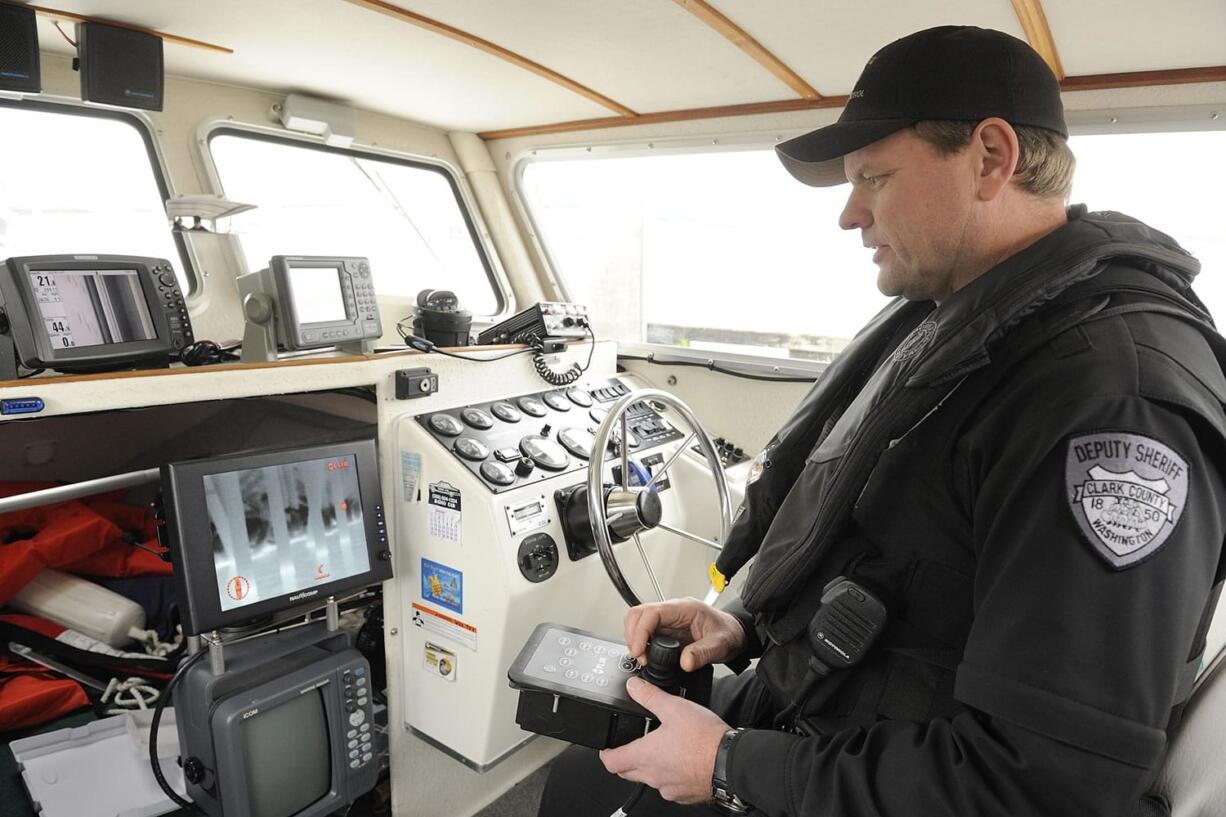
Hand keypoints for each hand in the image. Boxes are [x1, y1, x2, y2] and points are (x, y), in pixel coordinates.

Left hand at [599, 676, 729, 803]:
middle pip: (627, 773)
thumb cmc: (704, 739)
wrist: (731, 762)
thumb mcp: (674, 708)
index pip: (611, 762)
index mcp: (645, 756)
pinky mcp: (685, 794)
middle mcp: (653, 777)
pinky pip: (670, 786)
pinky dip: (670, 774)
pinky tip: (682, 760)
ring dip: (650, 766)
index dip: (605, 753)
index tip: (607, 746)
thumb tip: (633, 687)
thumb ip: (650, 696)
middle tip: (631, 745)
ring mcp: (669, 788)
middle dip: (625, 759)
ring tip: (663, 748)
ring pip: (650, 779)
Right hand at [624, 598, 745, 671]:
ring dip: (634, 638)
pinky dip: (640, 642)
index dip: (640, 631)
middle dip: (632, 635)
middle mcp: (672, 611)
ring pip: (638, 621)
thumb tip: (684, 662)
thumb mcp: (721, 644)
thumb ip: (703, 653)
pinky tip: (645, 654)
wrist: (734, 633)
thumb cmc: (728, 632)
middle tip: (639, 656)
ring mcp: (667, 619)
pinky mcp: (666, 629)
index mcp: (684, 608)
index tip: (640, 651)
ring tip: (642, 657)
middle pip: (638, 613)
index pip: (652, 612)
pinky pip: (645, 631)